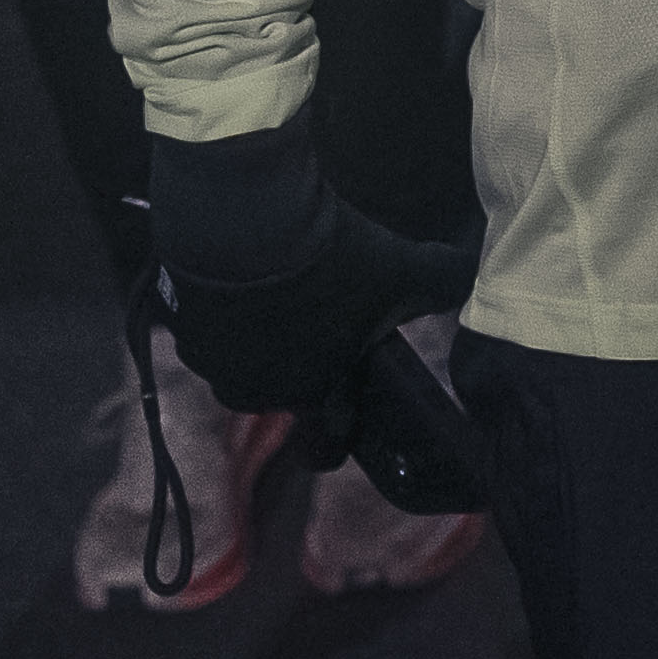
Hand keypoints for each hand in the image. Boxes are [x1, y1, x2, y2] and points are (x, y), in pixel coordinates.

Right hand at [140, 118, 481, 419]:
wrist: (244, 214)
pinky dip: (226, 305)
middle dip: (301, 366)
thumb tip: (475, 274)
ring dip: (258, 337)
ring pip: (241, 361)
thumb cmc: (330, 256)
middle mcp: (257, 390)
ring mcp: (213, 359)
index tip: (348, 412)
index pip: (329, 444)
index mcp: (313, 392)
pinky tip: (246, 269)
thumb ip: (444, 280)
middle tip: (321, 321)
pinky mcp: (182, 322)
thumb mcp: (402, 267)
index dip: (341, 433)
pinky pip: (208, 325)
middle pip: (283, 393)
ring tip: (281, 288)